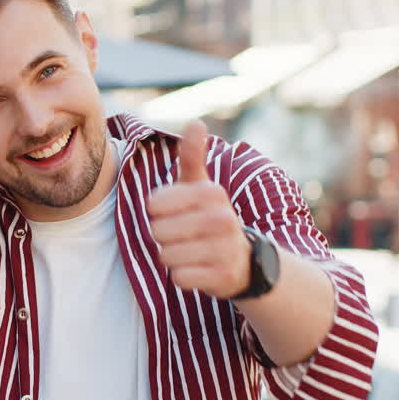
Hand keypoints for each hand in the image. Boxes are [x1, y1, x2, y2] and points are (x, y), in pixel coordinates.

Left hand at [148, 121, 249, 298]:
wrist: (243, 260)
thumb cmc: (209, 217)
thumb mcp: (201, 186)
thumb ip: (192, 156)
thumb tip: (196, 122)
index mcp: (212, 193)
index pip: (154, 204)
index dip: (157, 212)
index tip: (173, 213)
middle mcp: (222, 218)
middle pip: (158, 231)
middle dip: (162, 237)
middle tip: (182, 236)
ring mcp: (225, 249)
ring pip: (167, 256)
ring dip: (171, 257)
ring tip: (189, 252)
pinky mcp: (223, 277)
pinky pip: (180, 278)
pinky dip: (182, 276)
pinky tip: (197, 269)